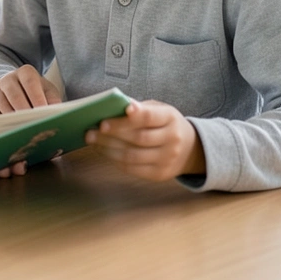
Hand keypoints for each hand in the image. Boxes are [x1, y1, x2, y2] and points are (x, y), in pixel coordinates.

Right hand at [0, 65, 61, 177]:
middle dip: (24, 111)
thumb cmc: (36, 93)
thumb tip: (56, 113)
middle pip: (14, 94)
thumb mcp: (47, 91)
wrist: (16, 88)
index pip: (30, 81)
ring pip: (1, 104)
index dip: (36, 96)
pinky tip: (8, 132)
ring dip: (12, 119)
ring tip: (23, 132)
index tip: (42, 111)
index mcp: (25, 72)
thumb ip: (53, 100)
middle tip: (32, 125)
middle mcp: (8, 78)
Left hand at [85, 100, 205, 181]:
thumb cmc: (165, 124)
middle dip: (112, 134)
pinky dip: (114, 160)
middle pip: (138, 138)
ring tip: (92, 141)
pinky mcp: (159, 174)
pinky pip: (132, 169)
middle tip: (91, 131)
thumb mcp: (159, 110)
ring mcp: (167, 159)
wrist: (189, 149)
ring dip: (108, 148)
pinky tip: (103, 151)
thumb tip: (115, 105)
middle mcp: (172, 140)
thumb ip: (139, 108)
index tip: (112, 115)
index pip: (150, 117)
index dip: (132, 116)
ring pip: (132, 156)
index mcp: (170, 118)